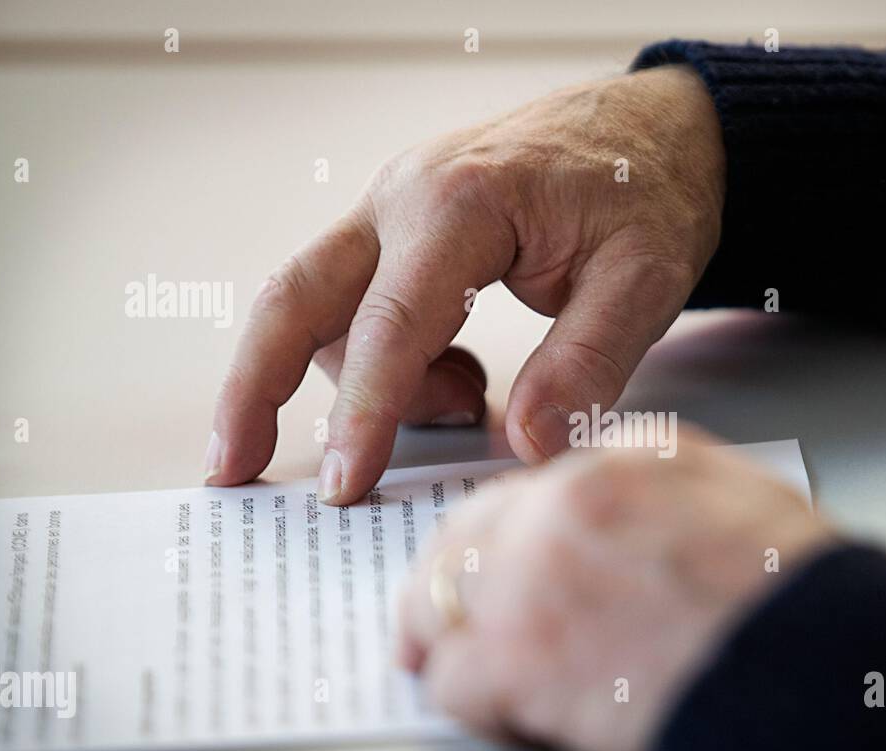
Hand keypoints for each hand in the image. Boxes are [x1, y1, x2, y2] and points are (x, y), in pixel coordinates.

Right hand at [205, 65, 725, 503]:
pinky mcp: (404, 233)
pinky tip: (460, 378)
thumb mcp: (644, 279)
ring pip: (326, 310)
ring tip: (466, 401)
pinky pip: (362, 307)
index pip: (392, 324)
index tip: (345, 485)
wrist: (655, 130)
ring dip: (364, 383)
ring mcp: (394, 211)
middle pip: (295, 298)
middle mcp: (403, 198)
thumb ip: (586, 364)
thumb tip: (526, 447)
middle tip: (230, 468)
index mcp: (460, 203)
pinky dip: (387, 362)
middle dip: (254, 387)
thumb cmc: (647, 190)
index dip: (366, 414)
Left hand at [398, 432, 837, 750]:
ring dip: (450, 642)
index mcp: (616, 465)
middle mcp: (561, 506)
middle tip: (445, 626)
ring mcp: (529, 578)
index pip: (521, 496)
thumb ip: (663, 477)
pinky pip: (452, 680)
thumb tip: (628, 493)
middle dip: (451, 586)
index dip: (501, 545)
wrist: (812, 667)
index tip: (493, 572)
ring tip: (468, 674)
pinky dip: (473, 706)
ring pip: (438, 604)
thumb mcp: (742, 493)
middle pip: (463, 542)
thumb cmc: (799, 597)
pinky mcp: (515, 658)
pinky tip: (511, 717)